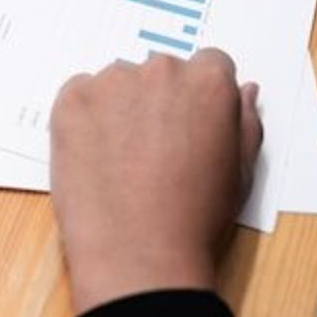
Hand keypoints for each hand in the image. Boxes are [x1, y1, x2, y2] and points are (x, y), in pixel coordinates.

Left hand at [49, 49, 261, 313]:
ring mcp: (112, 83)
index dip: (200, 98)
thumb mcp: (241, 172)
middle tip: (153, 148)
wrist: (138, 252)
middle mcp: (160, 70)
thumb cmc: (195, 219)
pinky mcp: (72, 100)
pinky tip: (94, 155)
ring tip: (121, 158)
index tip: (189, 124)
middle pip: (160, 72)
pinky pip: (79, 94)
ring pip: (117, 83)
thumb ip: (244, 121)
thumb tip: (244, 91)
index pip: (208, 65)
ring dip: (120, 107)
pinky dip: (85, 117)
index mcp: (208, 82)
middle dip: (159, 101)